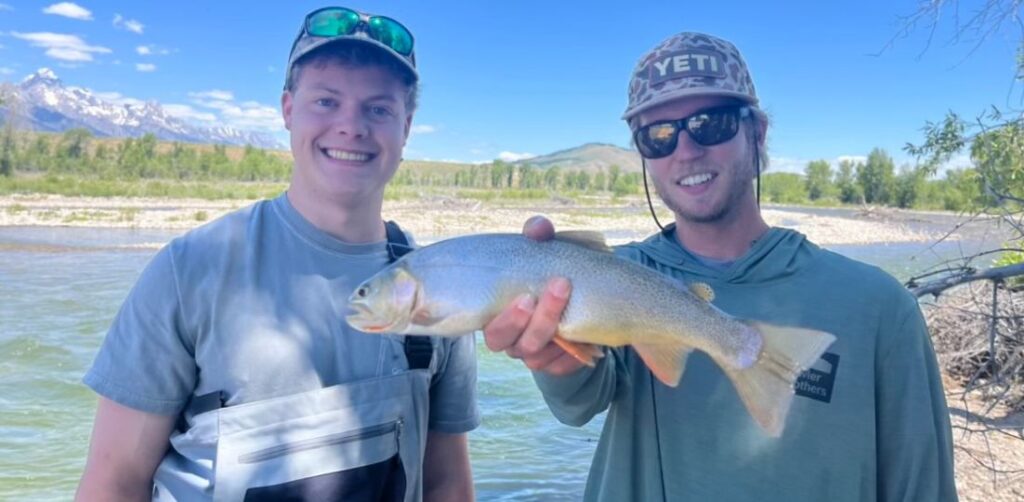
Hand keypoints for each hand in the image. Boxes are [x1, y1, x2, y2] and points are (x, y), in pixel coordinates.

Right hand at [482, 216, 586, 375]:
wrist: (581, 300)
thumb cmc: (552, 273)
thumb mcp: (546, 252)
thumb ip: (539, 236)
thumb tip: (538, 227)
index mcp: (499, 316)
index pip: (491, 329)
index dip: (507, 319)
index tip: (527, 296)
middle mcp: (513, 340)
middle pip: (514, 346)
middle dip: (537, 321)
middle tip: (559, 288)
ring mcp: (535, 355)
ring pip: (536, 359)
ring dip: (556, 333)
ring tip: (576, 305)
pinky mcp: (557, 365)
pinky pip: (561, 368)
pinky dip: (574, 353)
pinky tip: (588, 338)